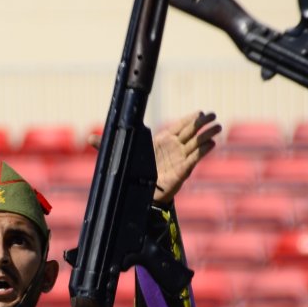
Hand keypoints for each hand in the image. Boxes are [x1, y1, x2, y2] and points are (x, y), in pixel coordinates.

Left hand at [86, 112, 219, 202]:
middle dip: (201, 123)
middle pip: (190, 132)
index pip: (177, 126)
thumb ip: (106, 145)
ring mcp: (179, 158)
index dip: (188, 119)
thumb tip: (88, 138)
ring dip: (207, 134)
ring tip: (218, 126)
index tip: (199, 112)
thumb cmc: (134, 173)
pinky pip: (196, 158)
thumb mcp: (119, 156)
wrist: (141, 194)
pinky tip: (213, 143)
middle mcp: (172, 147)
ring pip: (196, 143)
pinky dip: (204, 150)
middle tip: (212, 114)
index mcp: (160, 141)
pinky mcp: (183, 170)